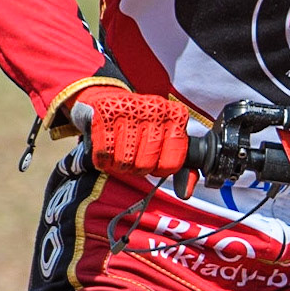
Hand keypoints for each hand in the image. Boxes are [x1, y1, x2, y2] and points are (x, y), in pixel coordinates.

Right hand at [67, 87, 189, 175]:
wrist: (110, 98)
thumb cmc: (142, 126)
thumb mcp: (167, 142)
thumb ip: (181, 167)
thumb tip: (185, 192)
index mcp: (176, 116)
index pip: (173, 162)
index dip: (161, 169)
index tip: (155, 162)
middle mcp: (155, 110)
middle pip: (146, 164)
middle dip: (138, 168)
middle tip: (135, 158)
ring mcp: (130, 110)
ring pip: (124, 161)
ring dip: (119, 165)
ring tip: (121, 153)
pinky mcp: (105, 113)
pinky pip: (104, 153)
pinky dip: (104, 160)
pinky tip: (108, 149)